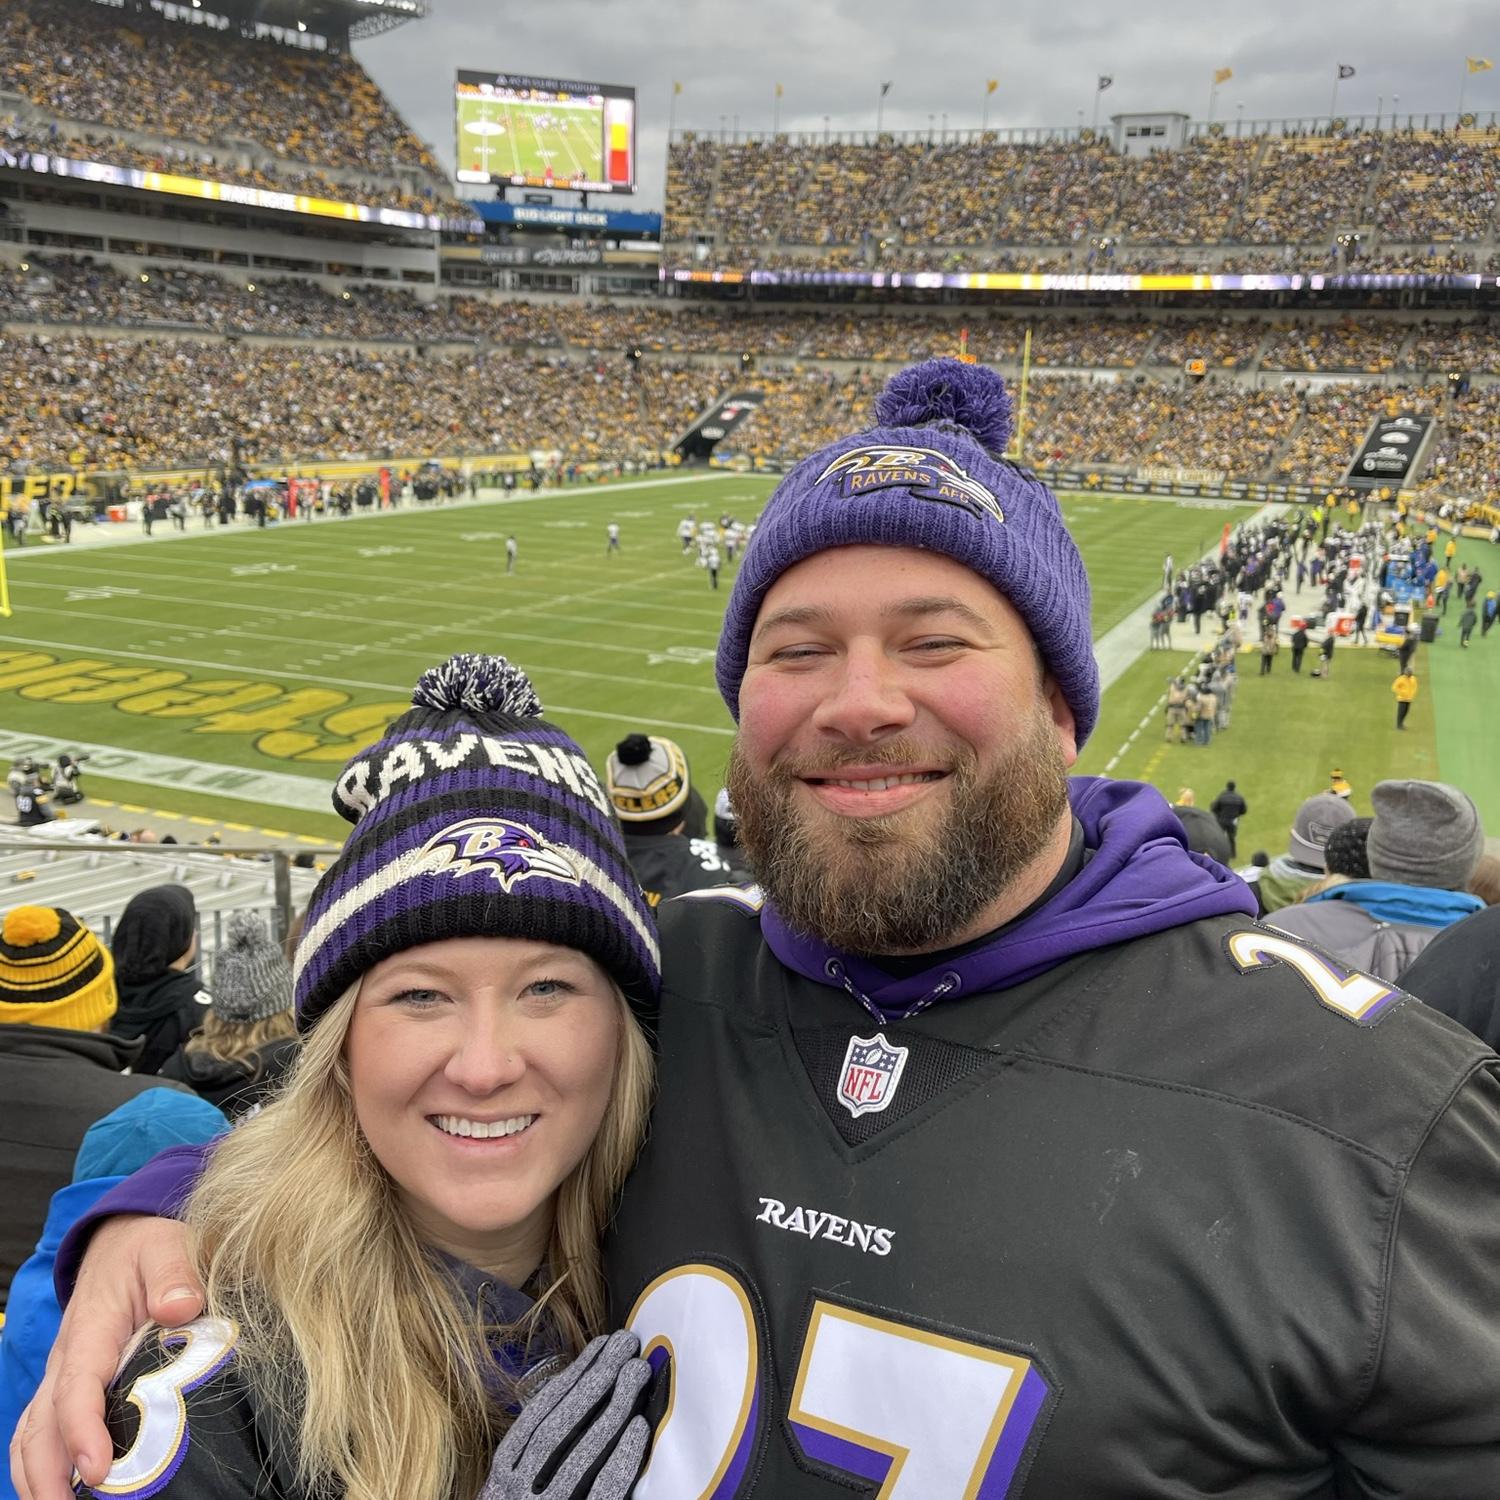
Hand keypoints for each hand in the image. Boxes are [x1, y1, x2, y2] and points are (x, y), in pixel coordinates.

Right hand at [9, 1215, 202, 1499]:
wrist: (122, 1239)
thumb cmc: (147, 1246)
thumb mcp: (166, 1246)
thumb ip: (174, 1274)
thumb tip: (181, 1307)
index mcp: (91, 1331)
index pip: (77, 1389)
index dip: (82, 1432)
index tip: (97, 1469)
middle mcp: (68, 1360)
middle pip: (43, 1427)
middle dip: (49, 1476)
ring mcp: (63, 1375)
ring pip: (33, 1435)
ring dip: (39, 1477)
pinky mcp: (70, 1384)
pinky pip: (40, 1430)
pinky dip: (40, 1465)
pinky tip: (62, 1490)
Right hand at [479, 1331, 654, 1499]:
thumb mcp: (514, 1493)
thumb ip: (535, 1459)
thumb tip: (577, 1397)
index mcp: (500, 1482)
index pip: (537, 1417)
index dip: (571, 1377)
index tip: (601, 1345)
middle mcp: (514, 1496)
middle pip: (559, 1427)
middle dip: (595, 1380)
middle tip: (628, 1344)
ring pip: (579, 1453)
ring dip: (611, 1408)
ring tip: (638, 1372)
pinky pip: (602, 1493)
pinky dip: (620, 1459)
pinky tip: (638, 1428)